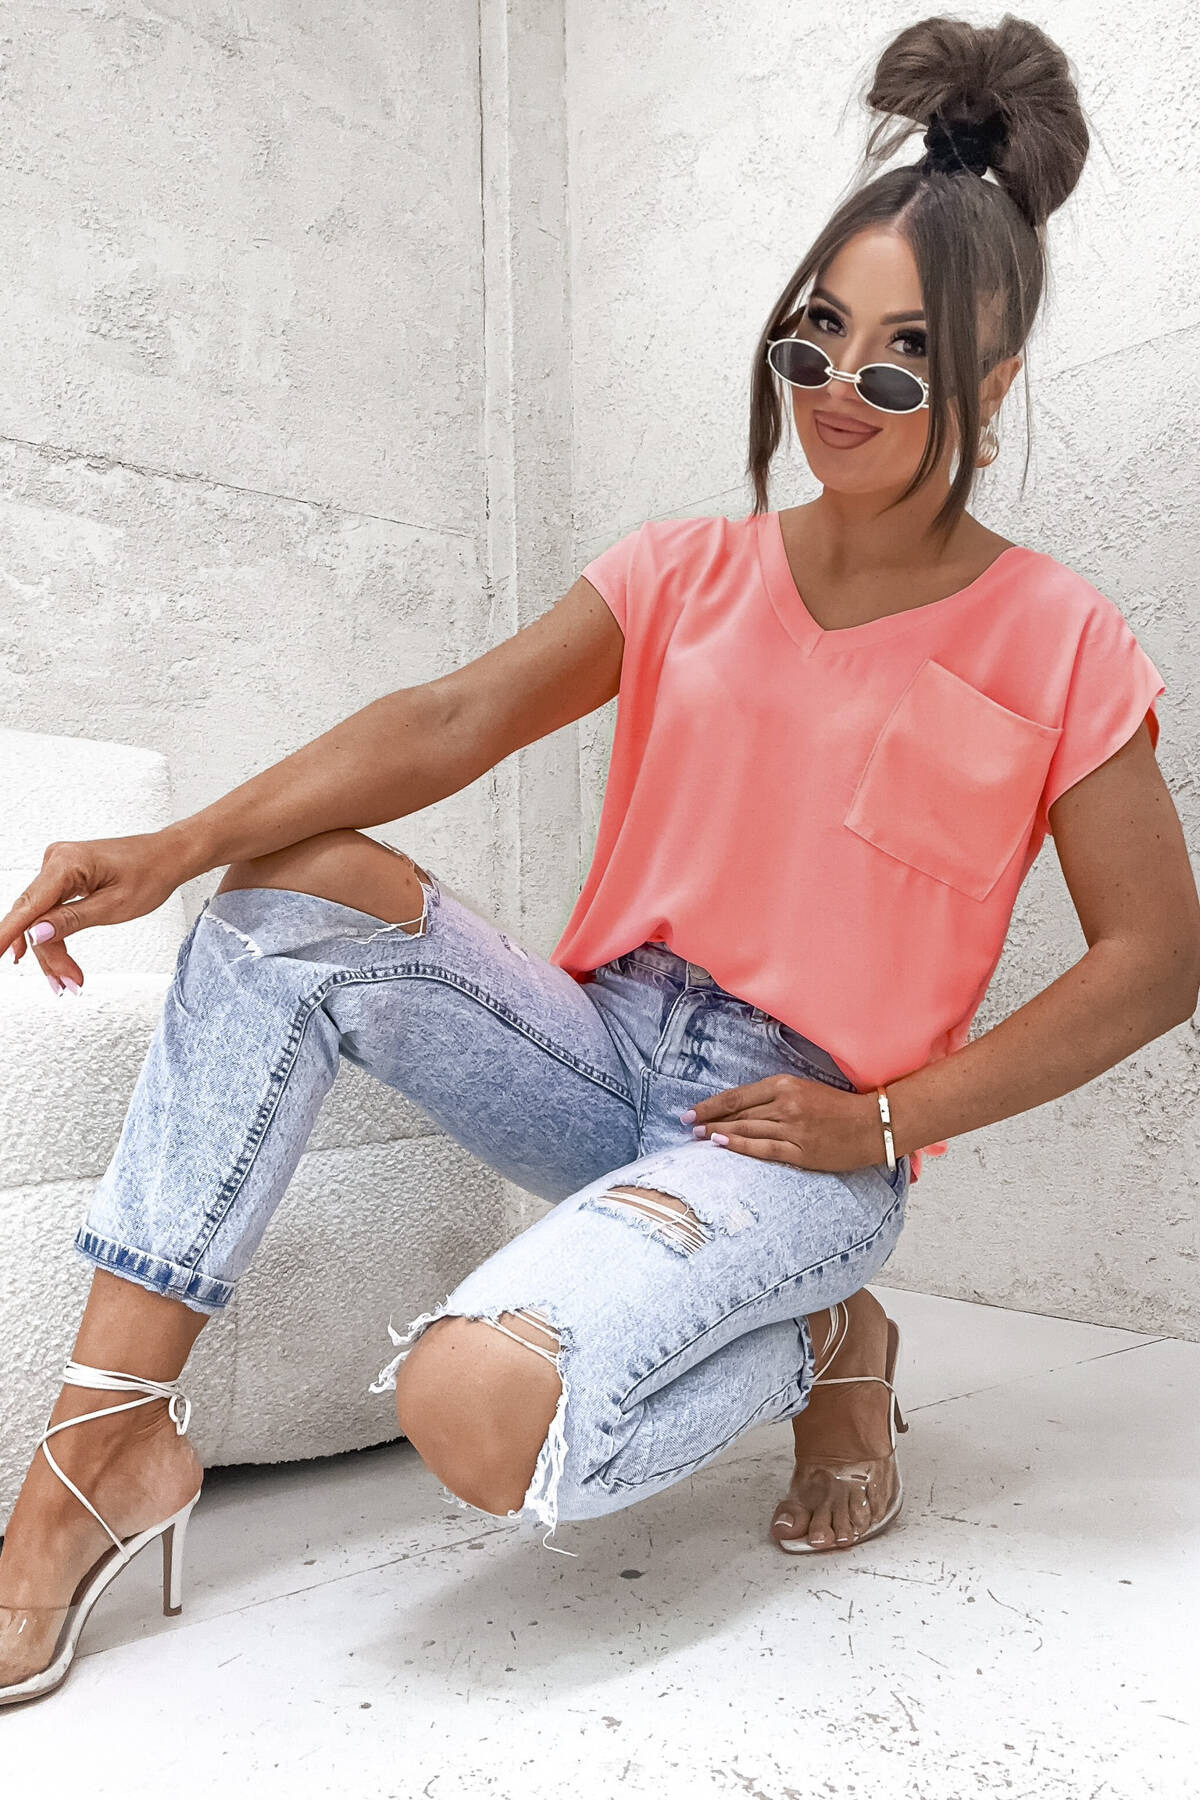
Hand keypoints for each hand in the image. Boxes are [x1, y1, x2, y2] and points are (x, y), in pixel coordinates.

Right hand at [0, 827, 194, 993]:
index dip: (6, 935)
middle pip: (34, 917)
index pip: (27, 906)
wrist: (167, 856)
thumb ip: (72, 920)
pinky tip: (59, 961)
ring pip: (40, 918)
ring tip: (69, 980)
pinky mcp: (62, 875)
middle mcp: (55, 860)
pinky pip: (49, 909)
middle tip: (66, 985)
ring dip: (52, 951)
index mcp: (67, 863)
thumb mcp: (114, 906)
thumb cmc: (149, 874)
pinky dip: (56, 934)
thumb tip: (35, 934)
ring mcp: (57, 866)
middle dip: (47, 955)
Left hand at [683, 1072, 885, 1174]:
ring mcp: (793, 1128)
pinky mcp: (802, 1151)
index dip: (711, 1105)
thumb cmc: (841, 1107)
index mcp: (785, 1084)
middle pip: (738, 1114)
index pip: (738, 1096)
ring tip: (698, 1137)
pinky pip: (764, 1148)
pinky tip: (721, 1145)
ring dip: (718, 1133)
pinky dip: (739, 1146)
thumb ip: (776, 1097)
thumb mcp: (805, 1090)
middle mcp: (786, 1104)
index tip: (692, 1112)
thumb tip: (742, 1110)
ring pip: (746, 1130)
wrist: (875, 1124)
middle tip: (687, 1126)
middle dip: (709, 1120)